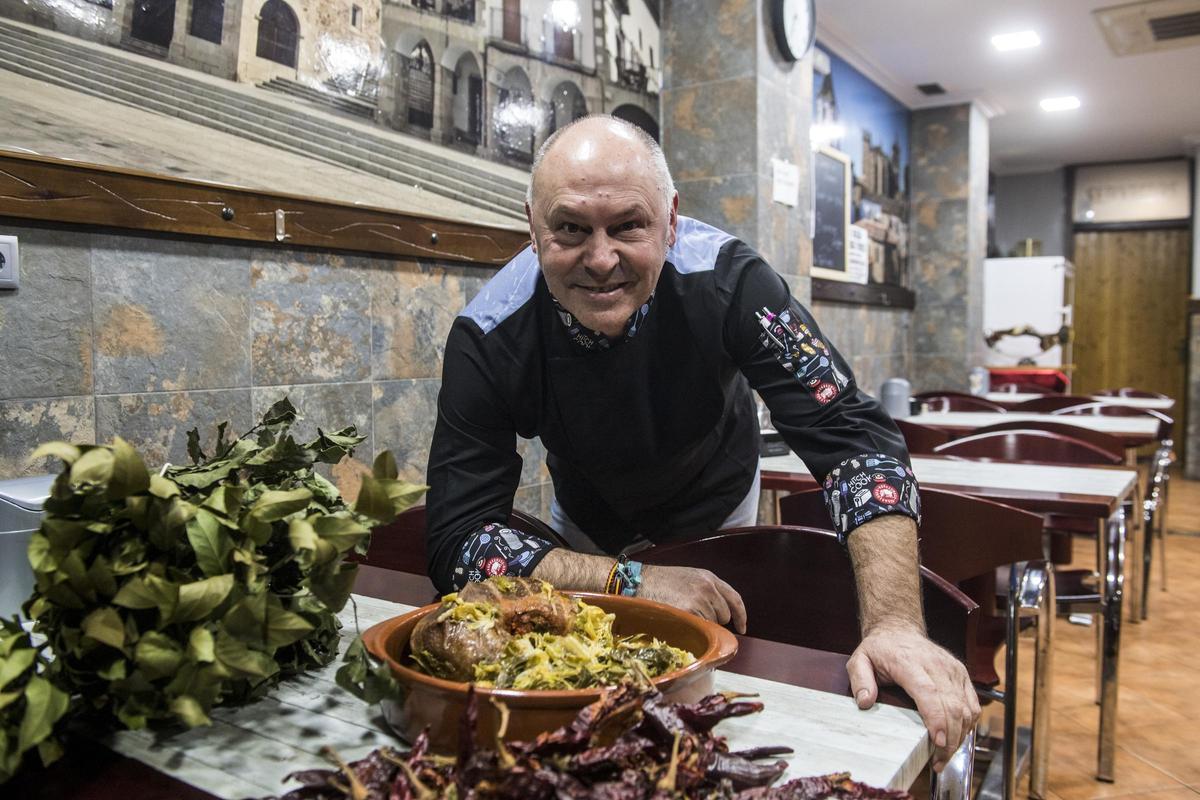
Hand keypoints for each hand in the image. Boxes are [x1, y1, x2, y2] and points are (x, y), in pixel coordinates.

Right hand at [639, 564, 746, 633]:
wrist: (639, 582)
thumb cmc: (660, 581)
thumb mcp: (688, 578)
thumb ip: (706, 590)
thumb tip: (718, 612)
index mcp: (709, 577)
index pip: (734, 598)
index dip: (741, 615)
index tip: (742, 627)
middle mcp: (707, 587)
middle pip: (724, 614)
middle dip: (714, 620)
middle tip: (695, 617)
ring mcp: (699, 599)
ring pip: (711, 623)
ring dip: (701, 624)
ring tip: (682, 615)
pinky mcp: (689, 611)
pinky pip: (699, 628)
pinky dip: (692, 629)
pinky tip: (680, 620)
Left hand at [847, 625, 979, 772]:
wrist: (899, 629)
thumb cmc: (880, 648)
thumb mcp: (859, 660)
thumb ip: (860, 680)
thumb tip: (865, 702)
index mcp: (910, 662)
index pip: (930, 693)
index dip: (937, 719)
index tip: (938, 742)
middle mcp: (936, 665)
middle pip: (952, 706)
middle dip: (950, 739)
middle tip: (939, 762)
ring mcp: (952, 669)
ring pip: (966, 708)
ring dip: (960, 735)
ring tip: (944, 755)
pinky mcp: (962, 674)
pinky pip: (972, 704)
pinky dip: (968, 724)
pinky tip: (955, 738)